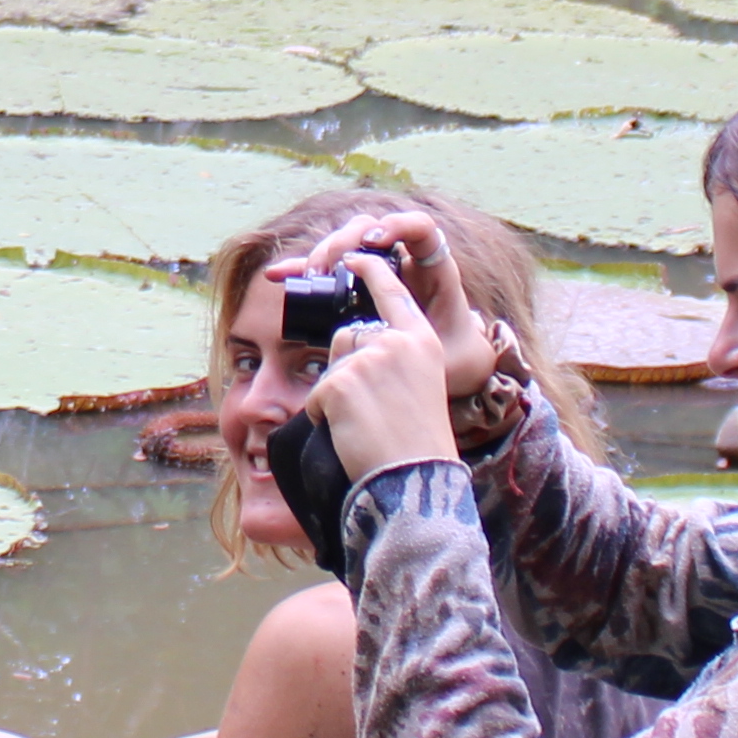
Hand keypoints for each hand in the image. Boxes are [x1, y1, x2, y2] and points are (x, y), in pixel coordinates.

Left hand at [304, 244, 467, 481]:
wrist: (414, 481)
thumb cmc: (417, 444)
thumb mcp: (419, 386)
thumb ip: (394, 360)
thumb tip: (356, 349)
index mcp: (421, 340)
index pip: (391, 293)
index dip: (370, 271)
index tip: (354, 257)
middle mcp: (396, 341)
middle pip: (347, 335)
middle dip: (346, 368)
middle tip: (372, 411)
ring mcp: (366, 359)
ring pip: (331, 366)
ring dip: (336, 394)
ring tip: (365, 423)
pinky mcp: (340, 381)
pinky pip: (317, 396)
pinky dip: (325, 419)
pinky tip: (352, 434)